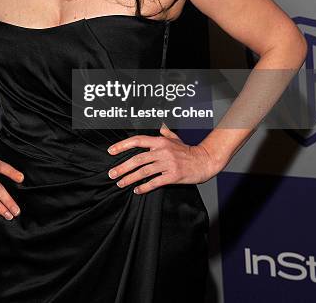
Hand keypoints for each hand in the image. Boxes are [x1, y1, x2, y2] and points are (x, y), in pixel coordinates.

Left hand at [106, 123, 220, 194]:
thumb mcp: (175, 138)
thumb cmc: (188, 150)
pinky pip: (155, 182)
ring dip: (130, 178)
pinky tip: (136, 190)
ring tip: (120, 183)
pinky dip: (144, 187)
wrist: (204, 161)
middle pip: (137, 159)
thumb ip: (165, 132)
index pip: (137, 141)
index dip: (122, 145)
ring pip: (144, 171)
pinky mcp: (173, 175)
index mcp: (160, 141)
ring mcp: (168, 164)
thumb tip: (160, 125)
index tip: (111, 151)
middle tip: (112, 173)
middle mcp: (162, 151)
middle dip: (122, 167)